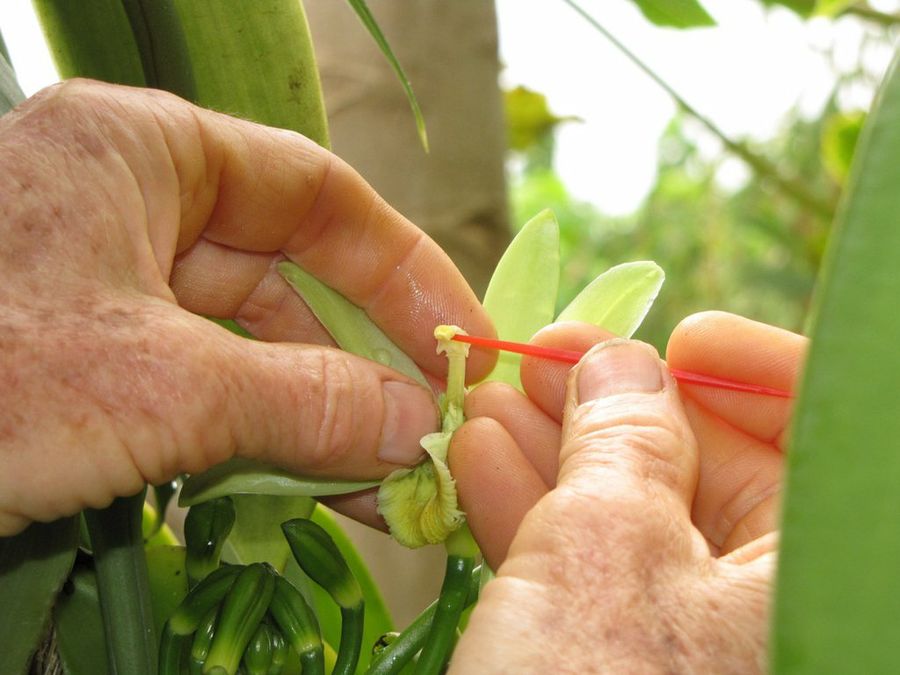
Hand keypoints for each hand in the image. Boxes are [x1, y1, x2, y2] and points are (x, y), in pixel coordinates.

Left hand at [0, 79, 493, 535]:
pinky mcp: (79, 358)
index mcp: (142, 153)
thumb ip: (306, 400)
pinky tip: (307, 493)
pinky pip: (197, 389)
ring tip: (384, 487)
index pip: (317, 192)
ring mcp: (100, 285)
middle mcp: (126, 205)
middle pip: (287, 276)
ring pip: (244, 345)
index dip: (403, 266)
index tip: (462, 337)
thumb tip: (420, 428)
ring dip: (315, 417)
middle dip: (363, 364)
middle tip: (432, 436)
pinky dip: (253, 441)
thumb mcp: (158, 388)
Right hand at [449, 312, 804, 671]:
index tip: (681, 337)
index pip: (809, 443)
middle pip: (702, 469)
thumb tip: (622, 361)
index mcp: (799, 576)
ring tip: (490, 393)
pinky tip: (479, 455)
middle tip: (546, 353)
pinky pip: (582, 565)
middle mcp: (754, 605)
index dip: (748, 377)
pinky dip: (529, 509)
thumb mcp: (608, 544)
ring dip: (548, 445)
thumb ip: (623, 439)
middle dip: (612, 401)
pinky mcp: (610, 654)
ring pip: (625, 512)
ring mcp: (679, 634)